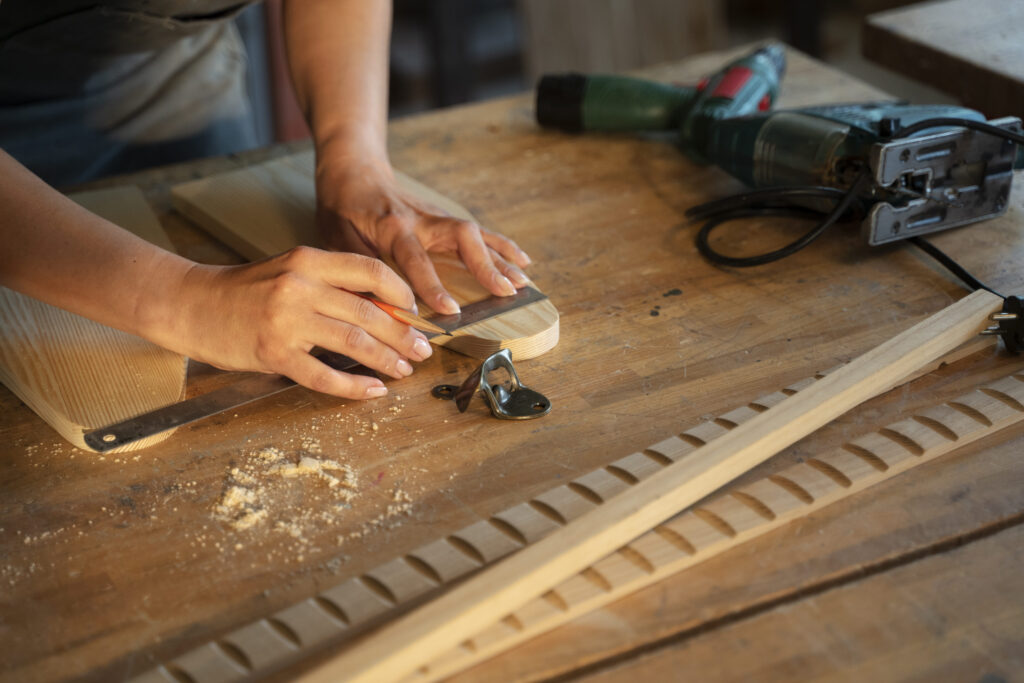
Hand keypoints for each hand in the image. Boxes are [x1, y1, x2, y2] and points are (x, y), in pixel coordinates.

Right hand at [172, 247, 432, 398]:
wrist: (190, 304)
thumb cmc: (245, 290)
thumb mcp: (290, 272)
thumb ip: (331, 285)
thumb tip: (384, 310)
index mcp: (308, 260)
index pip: (370, 271)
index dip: (400, 294)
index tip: (415, 312)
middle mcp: (300, 286)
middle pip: (369, 313)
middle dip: (403, 336)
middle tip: (423, 350)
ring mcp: (286, 321)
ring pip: (354, 344)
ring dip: (387, 361)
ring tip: (403, 370)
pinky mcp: (273, 353)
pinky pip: (325, 376)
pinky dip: (354, 387)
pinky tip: (372, 391)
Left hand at [315, 157, 531, 314]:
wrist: (353, 170)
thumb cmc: (341, 208)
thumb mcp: (335, 238)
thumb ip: (355, 269)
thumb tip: (370, 306)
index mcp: (392, 226)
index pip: (416, 258)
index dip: (433, 285)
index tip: (451, 310)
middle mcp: (421, 218)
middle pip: (461, 237)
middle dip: (485, 266)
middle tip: (506, 291)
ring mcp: (437, 216)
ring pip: (476, 234)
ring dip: (501, 258)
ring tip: (524, 282)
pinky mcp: (445, 218)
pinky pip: (479, 232)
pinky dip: (502, 246)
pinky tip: (524, 261)